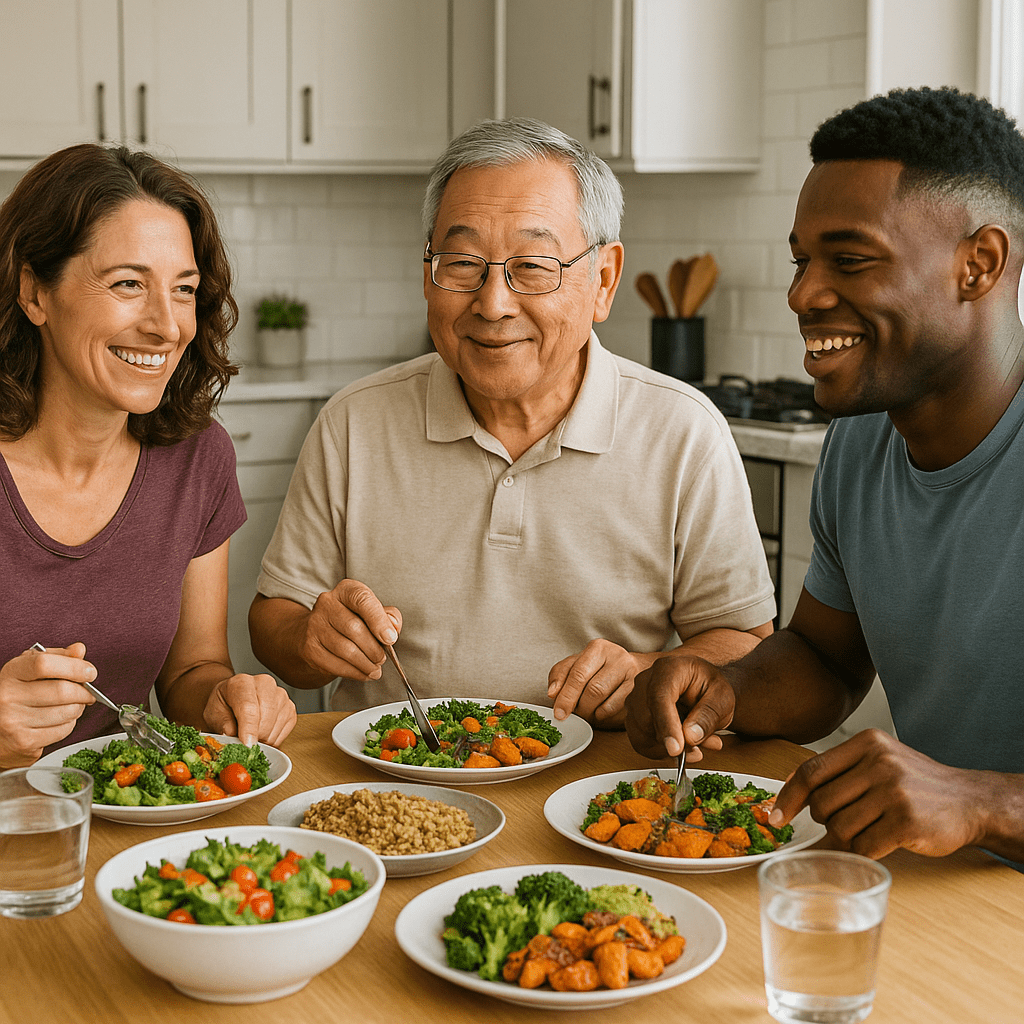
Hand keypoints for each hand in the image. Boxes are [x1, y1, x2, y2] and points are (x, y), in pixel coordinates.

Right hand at [0, 643, 95, 767]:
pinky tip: (61, 719)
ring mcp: (14, 721)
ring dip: (79, 707)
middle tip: (88, 692)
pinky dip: (70, 723)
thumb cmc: (18, 694)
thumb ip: (56, 657)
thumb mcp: (30, 669)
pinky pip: (63, 730)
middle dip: (84, 691)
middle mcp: (8, 696)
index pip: (44, 664)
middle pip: (62, 690)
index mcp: (11, 673)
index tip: (89, 672)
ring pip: (67, 711)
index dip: (74, 667)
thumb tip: (79, 650)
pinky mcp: (24, 741)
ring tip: (74, 704)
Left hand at [203, 673, 297, 746]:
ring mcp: (280, 695)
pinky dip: (273, 739)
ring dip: (263, 739)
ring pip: (276, 726)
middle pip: (266, 716)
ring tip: (251, 736)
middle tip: (243, 743)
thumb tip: (234, 738)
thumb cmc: (224, 707)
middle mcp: (264, 683)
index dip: (249, 728)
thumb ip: (223, 725)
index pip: (248, 706)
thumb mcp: (214, 715)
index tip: (248, 746)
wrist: (233, 699)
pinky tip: (262, 734)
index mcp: (241, 682)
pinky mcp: (290, 708)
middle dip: (255, 736)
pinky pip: (285, 731)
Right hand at [300, 579, 402, 681]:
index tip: (390, 639)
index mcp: (346, 590)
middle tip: (382, 658)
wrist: (318, 632)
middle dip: (373, 648)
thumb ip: (388, 616)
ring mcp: (315, 625)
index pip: (362, 600)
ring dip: (365, 664)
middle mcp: (327, 603)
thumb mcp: (372, 611)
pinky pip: (335, 664)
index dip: (378, 621)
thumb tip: (392, 628)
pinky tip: (363, 673)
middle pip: (354, 628)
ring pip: (345, 649)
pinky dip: (354, 673)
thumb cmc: (352, 620)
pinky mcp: (310, 648)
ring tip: (375, 668)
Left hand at [547, 640, 642, 725]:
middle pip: (590, 687)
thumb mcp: (579, 664)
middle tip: (566, 716)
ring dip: (588, 711)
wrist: (638, 668)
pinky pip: (615, 707)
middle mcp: (616, 656)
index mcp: (597, 648)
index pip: (576, 672)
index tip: (557, 711)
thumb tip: (553, 693)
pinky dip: (602, 714)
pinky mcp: (638, 688)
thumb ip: (562, 674)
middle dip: (575, 704)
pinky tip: (599, 712)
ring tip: (584, 712)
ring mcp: (630, 672)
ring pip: (601, 697)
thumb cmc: (603, 668)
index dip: (564, 694)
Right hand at [624, 653, 734, 760]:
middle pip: (647, 719)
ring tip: (696, 745)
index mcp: (668, 669)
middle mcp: (645, 681)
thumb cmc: (709, 687)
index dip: (666, 724)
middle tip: (702, 746)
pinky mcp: (633, 717)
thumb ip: (708, 715)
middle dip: (674, 741)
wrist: (700, 686)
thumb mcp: (722, 697)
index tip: (676, 749)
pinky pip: (640, 743)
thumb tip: (689, 737)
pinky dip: (661, 751)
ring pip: (641, 734)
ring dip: (669, 748)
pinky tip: (680, 746)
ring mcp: (635, 699)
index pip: (659, 697)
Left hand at [770, 729, 986, 858]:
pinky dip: (864, 852)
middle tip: (848, 820)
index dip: (788, 797)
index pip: (811, 770)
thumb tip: (789, 794)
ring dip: (848, 838)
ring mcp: (894, 791)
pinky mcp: (907, 822)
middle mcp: (879, 762)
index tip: (775, 815)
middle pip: (822, 803)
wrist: (970, 801)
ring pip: (840, 828)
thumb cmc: (915, 784)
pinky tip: (879, 843)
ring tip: (870, 829)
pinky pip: (863, 846)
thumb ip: (838, 771)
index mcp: (867, 743)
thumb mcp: (878, 761)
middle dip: (826, 821)